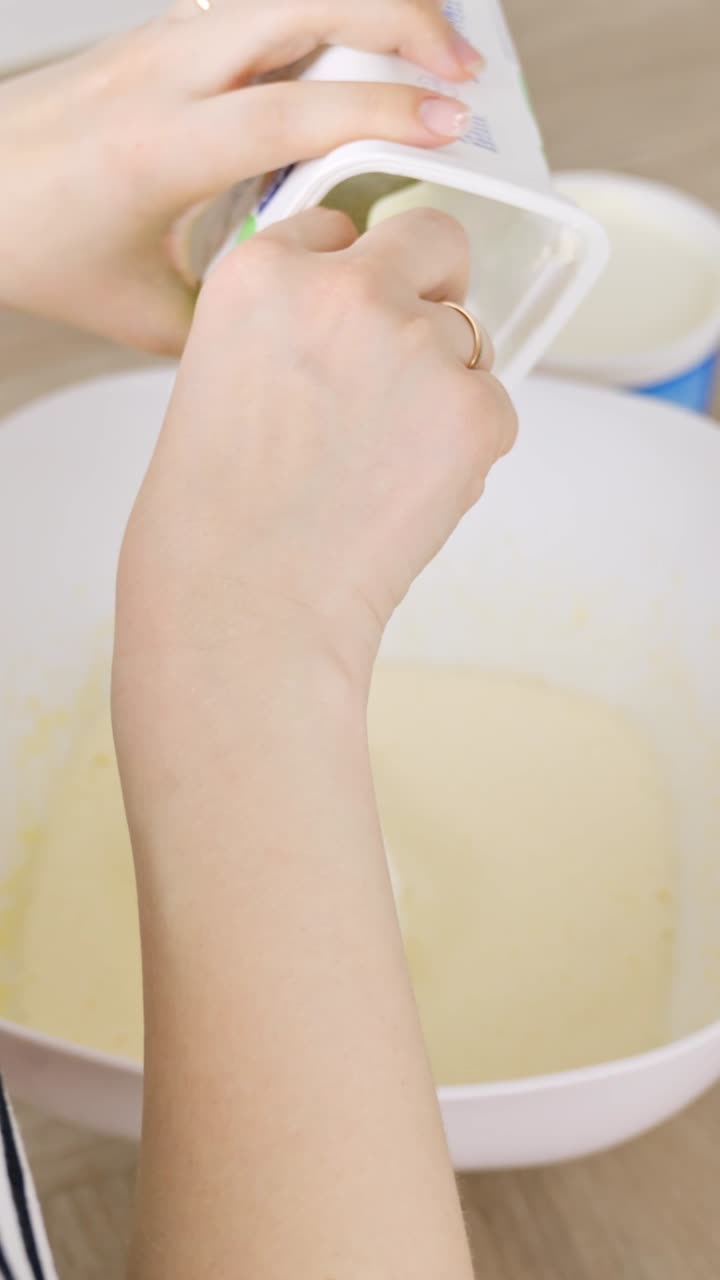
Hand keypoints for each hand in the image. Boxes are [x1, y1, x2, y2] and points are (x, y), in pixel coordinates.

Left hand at [0, 0, 482, 353]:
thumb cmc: (33, 245)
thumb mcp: (141, 310)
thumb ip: (233, 313)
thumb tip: (300, 308)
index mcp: (159, 147)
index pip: (295, 111)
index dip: (384, 111)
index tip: (453, 125)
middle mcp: (162, 73)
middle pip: (304, 2)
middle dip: (403, 20)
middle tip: (466, 70)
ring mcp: (160, 42)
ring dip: (368, 8)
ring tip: (430, 54)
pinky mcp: (161, 37)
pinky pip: (261, 10)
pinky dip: (324, 20)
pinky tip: (355, 58)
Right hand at [115, 206, 516, 707]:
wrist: (245, 602)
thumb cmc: (217, 513)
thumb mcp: (220, 371)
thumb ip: (291, 318)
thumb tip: (375, 308)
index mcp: (261, 270)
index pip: (340, 227)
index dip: (348, 277)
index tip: (342, 325)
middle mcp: (344, 287)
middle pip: (433, 239)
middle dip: (431, 283)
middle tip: (408, 357)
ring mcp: (416, 344)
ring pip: (467, 337)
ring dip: (440, 386)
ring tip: (378, 462)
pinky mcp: (473, 409)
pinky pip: (494, 407)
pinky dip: (466, 447)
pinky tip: (406, 492)